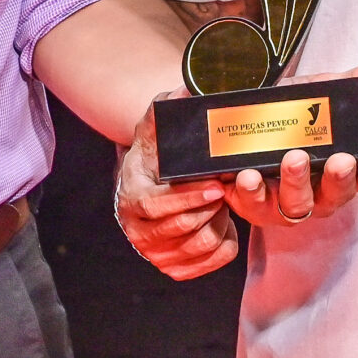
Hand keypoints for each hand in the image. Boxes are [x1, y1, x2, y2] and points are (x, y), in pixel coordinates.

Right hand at [115, 96, 240, 279]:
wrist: (153, 185)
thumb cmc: (157, 156)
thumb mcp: (156, 130)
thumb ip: (165, 109)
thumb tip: (184, 89)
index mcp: (132, 198)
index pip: (158, 204)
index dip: (189, 197)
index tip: (216, 186)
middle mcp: (139, 232)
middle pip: (182, 227)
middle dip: (210, 207)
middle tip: (225, 188)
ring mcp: (157, 254)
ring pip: (200, 244)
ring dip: (219, 222)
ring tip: (222, 203)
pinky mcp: (176, 268)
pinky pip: (214, 262)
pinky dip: (226, 243)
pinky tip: (224, 224)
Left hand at [218, 61, 357, 229]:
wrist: (255, 124)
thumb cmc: (300, 116)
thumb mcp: (328, 93)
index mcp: (348, 168)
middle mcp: (323, 192)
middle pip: (339, 195)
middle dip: (340, 179)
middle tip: (340, 161)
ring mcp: (291, 201)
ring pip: (299, 204)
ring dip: (297, 183)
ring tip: (293, 158)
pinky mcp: (258, 205)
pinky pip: (256, 206)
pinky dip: (252, 192)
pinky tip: (249, 175)